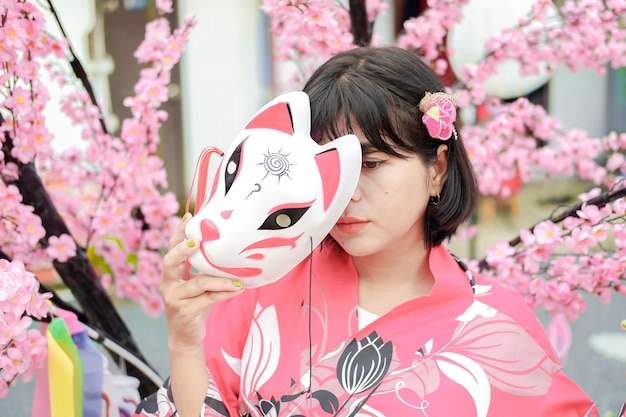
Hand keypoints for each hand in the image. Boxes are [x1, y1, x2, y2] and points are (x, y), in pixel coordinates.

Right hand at [160, 213, 243, 351]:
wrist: (186, 337)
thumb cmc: (195, 305)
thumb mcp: (197, 284)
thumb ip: (204, 269)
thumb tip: (228, 249)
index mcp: (171, 274)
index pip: (171, 248)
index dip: (178, 232)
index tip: (188, 216)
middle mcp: (168, 284)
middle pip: (169, 261)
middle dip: (182, 250)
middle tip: (197, 241)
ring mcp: (174, 298)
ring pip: (198, 283)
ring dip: (221, 280)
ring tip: (239, 279)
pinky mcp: (184, 311)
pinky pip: (208, 299)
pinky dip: (225, 293)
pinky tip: (239, 289)